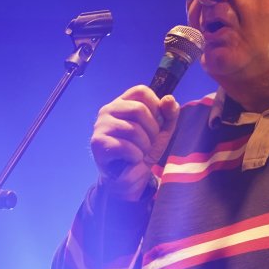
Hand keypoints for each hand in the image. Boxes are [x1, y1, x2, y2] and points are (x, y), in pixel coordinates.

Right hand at [90, 86, 179, 200]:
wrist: (128, 178)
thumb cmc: (142, 150)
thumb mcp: (162, 131)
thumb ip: (169, 114)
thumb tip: (169, 99)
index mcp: (122, 103)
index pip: (141, 91)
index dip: (156, 107)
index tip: (157, 124)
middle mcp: (108, 110)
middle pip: (139, 109)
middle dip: (152, 130)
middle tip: (150, 144)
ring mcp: (101, 126)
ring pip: (133, 129)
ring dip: (145, 146)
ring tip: (141, 153)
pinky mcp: (98, 143)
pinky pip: (126, 147)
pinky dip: (136, 156)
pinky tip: (132, 160)